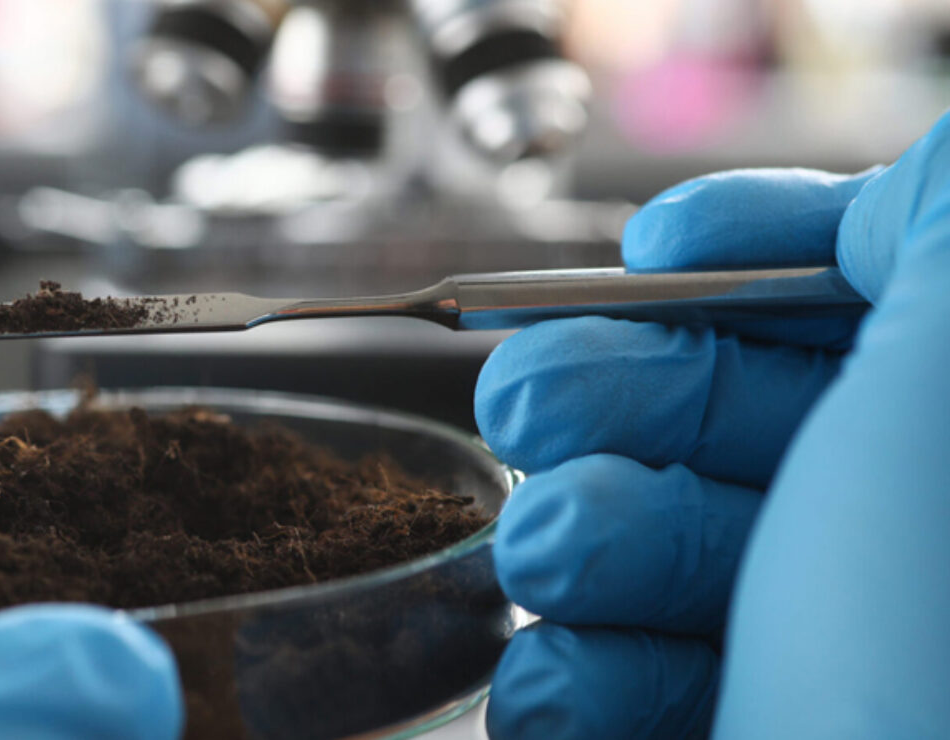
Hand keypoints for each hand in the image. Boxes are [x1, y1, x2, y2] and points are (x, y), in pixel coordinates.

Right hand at [477, 112, 949, 737]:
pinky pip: (601, 678)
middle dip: (609, 395)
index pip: (868, 308)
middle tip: (535, 402)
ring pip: (642, 547)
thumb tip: (911, 188)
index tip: (655, 253)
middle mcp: (897, 560)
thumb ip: (943, 225)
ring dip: (575, 543)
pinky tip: (578, 699)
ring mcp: (802, 663)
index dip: (762, 255)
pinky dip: (570, 678)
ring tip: (564, 567)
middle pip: (727, 418)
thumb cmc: (937, 676)